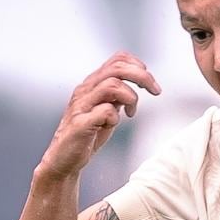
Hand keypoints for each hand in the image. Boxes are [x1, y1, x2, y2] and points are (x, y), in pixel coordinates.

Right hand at [32, 54, 159, 186]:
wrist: (64, 160)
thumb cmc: (88, 135)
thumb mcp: (107, 110)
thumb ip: (118, 96)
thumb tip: (138, 84)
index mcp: (92, 84)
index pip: (117, 59)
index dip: (137, 65)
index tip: (150, 82)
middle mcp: (85, 90)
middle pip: (117, 68)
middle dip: (142, 77)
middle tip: (156, 91)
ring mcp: (81, 105)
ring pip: (112, 85)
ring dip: (131, 97)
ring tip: (131, 113)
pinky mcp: (80, 124)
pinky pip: (105, 110)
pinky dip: (115, 117)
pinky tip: (113, 124)